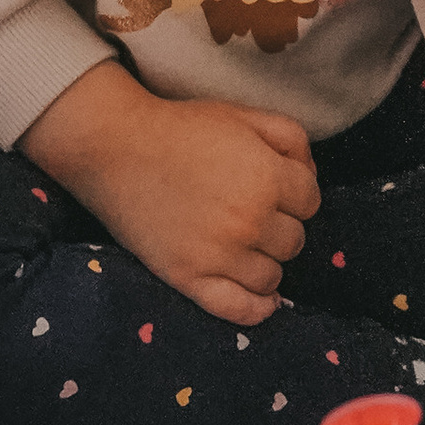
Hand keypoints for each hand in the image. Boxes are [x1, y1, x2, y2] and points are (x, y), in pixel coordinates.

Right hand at [24, 62, 317, 319]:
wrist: (114, 147)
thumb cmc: (180, 128)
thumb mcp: (242, 115)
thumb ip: (290, 138)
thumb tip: (310, 177)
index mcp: (267, 177)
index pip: (310, 202)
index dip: (293, 193)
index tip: (269, 187)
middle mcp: (250, 220)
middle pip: (294, 241)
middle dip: (278, 225)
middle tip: (248, 211)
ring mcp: (220, 254)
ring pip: (272, 276)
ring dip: (264, 260)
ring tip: (241, 243)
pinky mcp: (190, 278)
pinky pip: (241, 309)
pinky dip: (257, 308)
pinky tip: (261, 299)